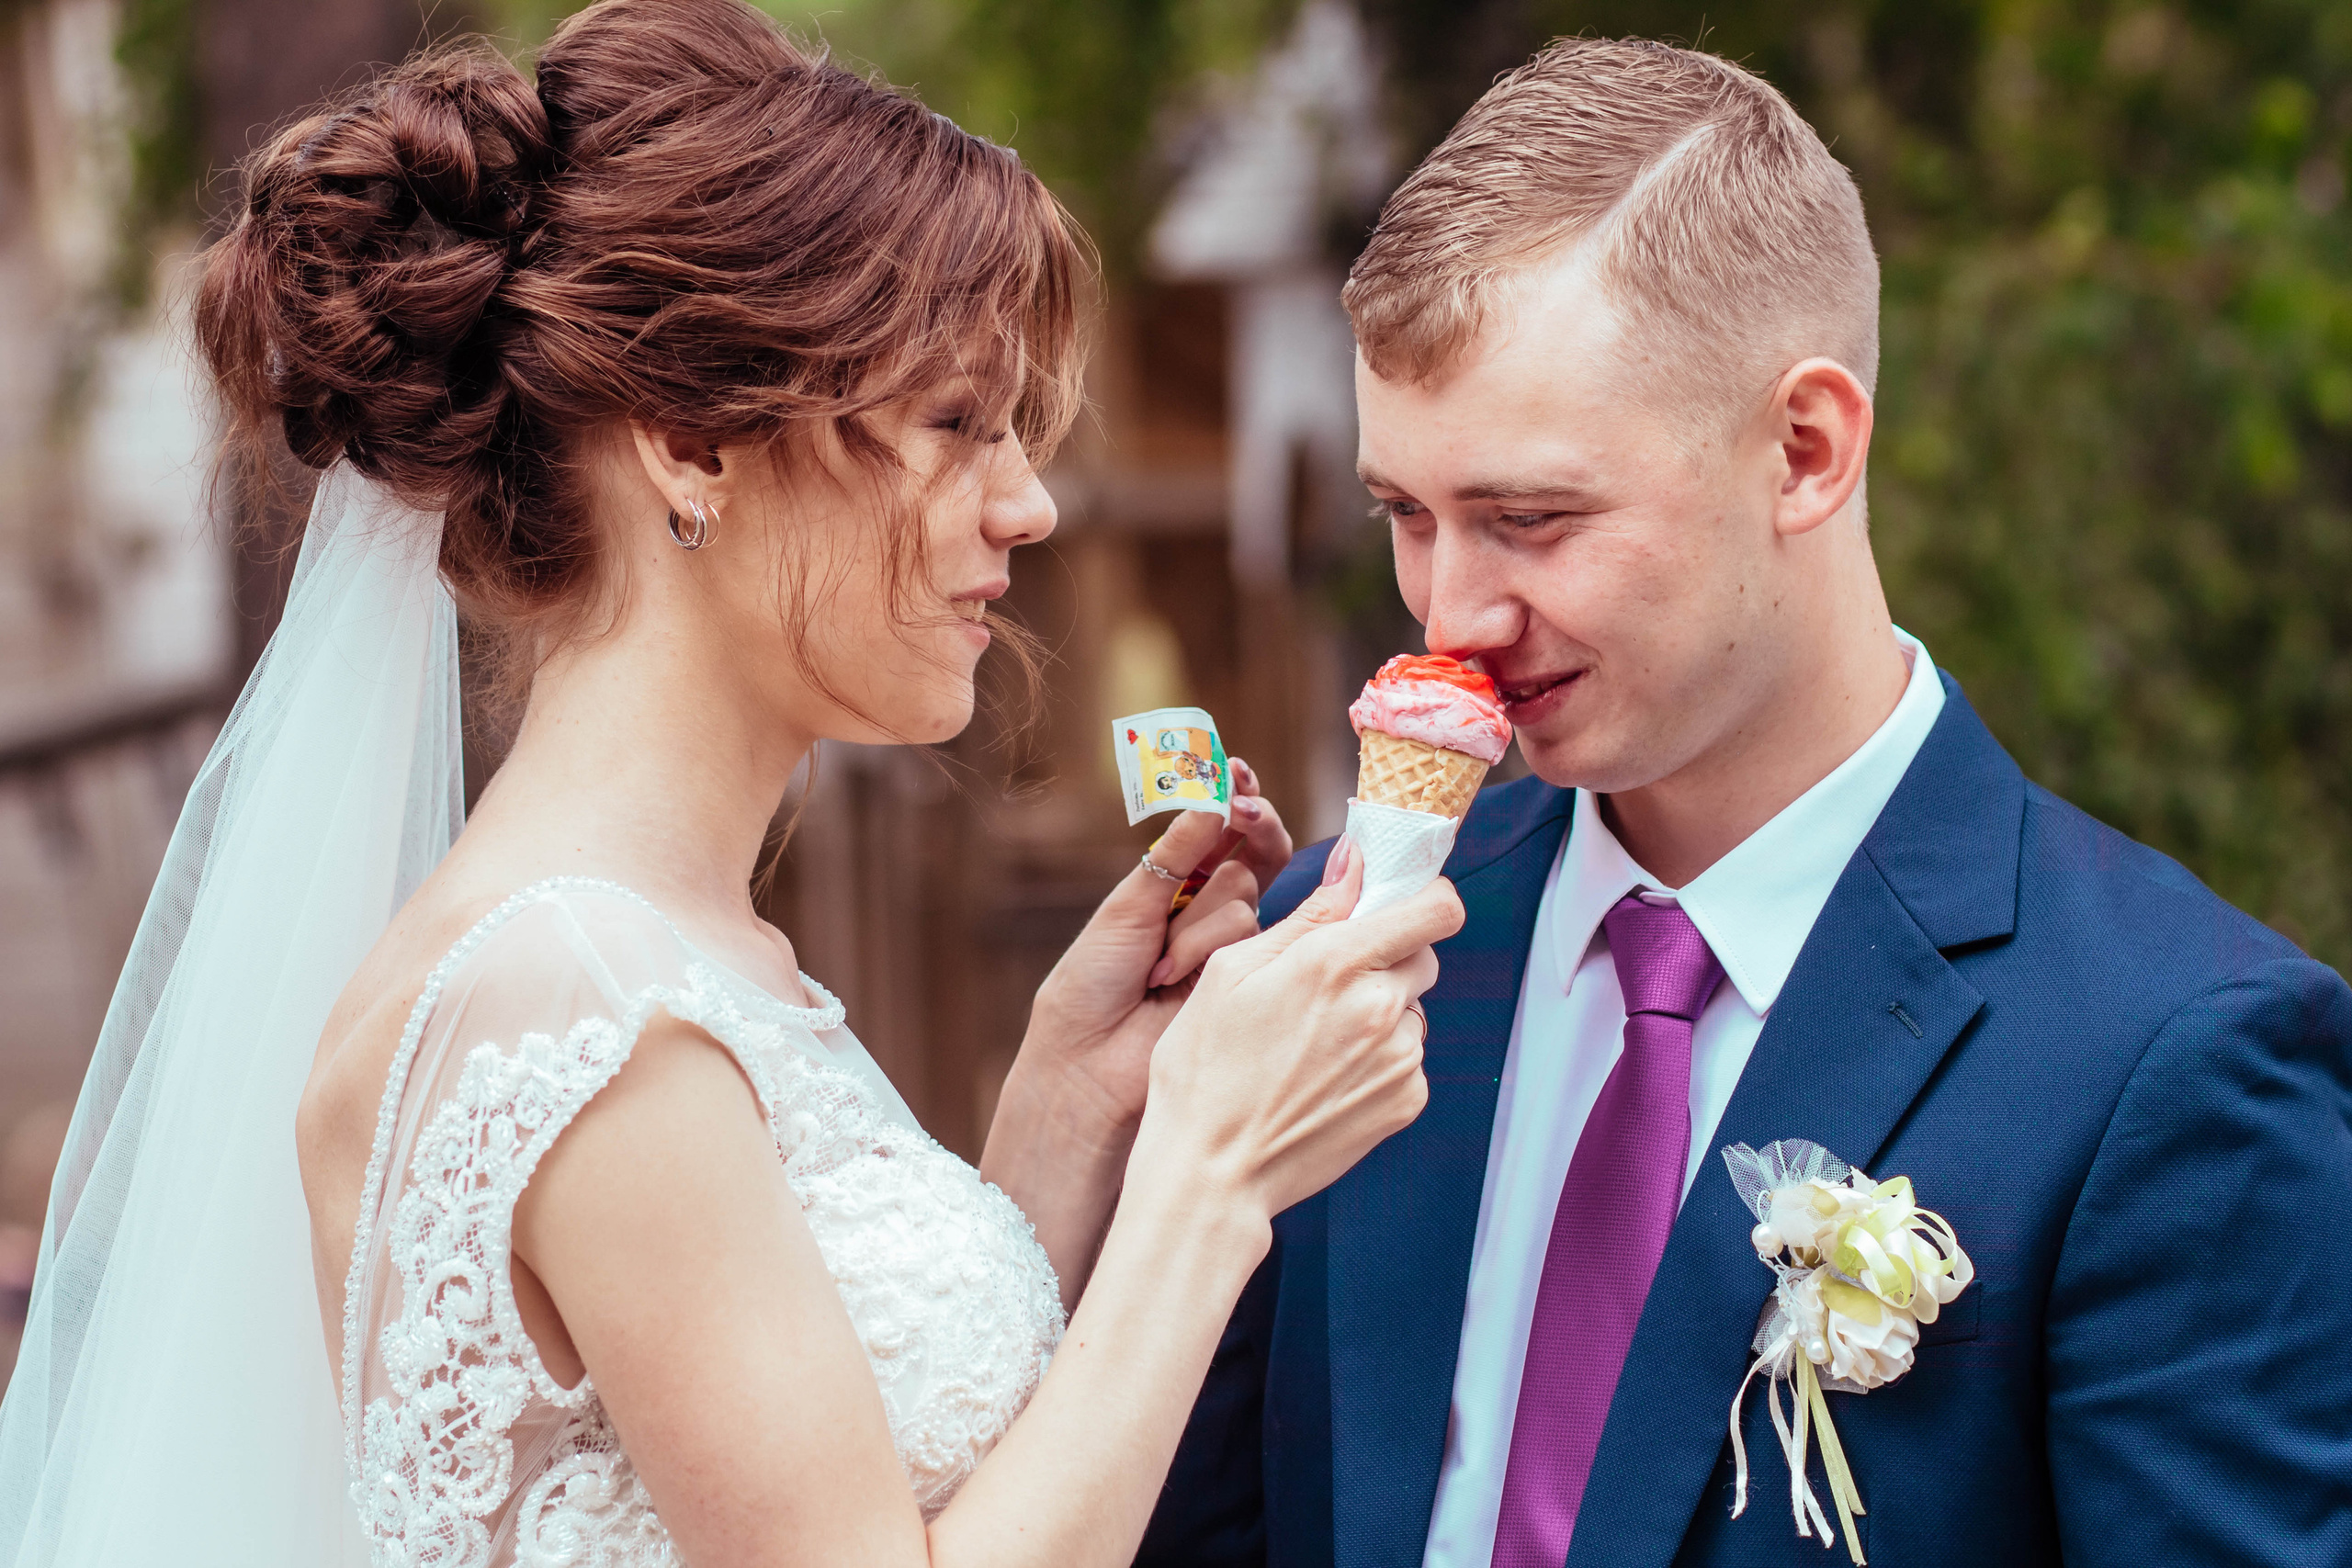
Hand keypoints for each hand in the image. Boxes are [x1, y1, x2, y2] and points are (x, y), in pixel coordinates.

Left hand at [1018, 759, 1292, 1138]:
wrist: (1092, 1062)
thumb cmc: (1093, 984)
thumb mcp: (1127, 907)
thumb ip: (1174, 857)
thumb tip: (1212, 798)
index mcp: (1173, 885)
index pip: (1216, 829)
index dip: (1232, 795)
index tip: (1236, 767)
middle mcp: (1209, 909)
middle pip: (1253, 850)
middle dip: (1251, 821)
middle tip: (1242, 807)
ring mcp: (1233, 944)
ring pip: (1244, 889)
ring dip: (1196, 918)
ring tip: (1155, 962)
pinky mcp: (1250, 976)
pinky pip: (1251, 932)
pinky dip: (1205, 944)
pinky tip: (1170, 973)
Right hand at [1128, 840, 1463, 1222]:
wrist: (1212, 1172)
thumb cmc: (1204, 1068)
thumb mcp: (1232, 971)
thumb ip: (1308, 912)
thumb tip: (1355, 862)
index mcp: (1335, 962)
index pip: (1437, 908)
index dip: (1429, 896)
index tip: (1403, 900)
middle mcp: (1380, 1008)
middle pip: (1424, 955)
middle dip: (1388, 956)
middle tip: (1330, 982)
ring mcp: (1399, 1059)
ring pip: (1413, 1009)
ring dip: (1380, 1012)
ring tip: (1314, 1044)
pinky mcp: (1406, 1102)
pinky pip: (1407, 1058)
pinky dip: (1378, 1060)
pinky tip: (1324, 1078)